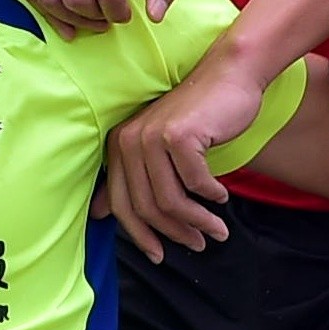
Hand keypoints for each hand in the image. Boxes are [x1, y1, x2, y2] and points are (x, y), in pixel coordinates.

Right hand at [4, 0, 182, 37]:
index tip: (122, 13)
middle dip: (94, 18)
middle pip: (78, 1)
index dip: (119, 14)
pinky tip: (62, 5)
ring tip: (85, 12)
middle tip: (103, 15)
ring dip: (71, 18)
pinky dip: (46, 9)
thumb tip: (156, 16)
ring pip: (50, 2)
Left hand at [94, 46, 267, 261]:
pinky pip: (196, 183)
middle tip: (199, 244)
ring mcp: (152, 136)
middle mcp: (129, 140)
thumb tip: (99, 214)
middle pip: (146, 207)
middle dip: (174, 233)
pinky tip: (222, 195)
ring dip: (198, 221)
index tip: (159, 255)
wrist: (229, 75)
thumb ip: (132, 178)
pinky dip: (211, 195)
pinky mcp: (179, 135)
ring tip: (216, 229)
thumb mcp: (159, 146)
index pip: (121, 203)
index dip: (140, 235)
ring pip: (171, 200)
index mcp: (119, 145)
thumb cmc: (198, 115)